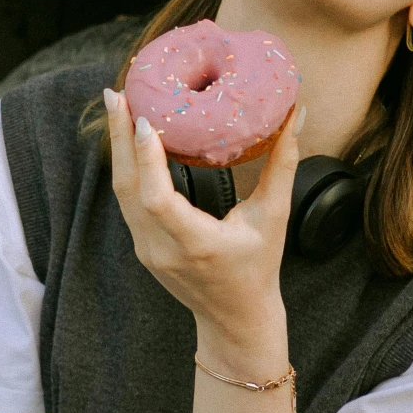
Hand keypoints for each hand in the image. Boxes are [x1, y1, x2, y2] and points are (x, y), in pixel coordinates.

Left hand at [104, 88, 302, 361]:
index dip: (147, 159)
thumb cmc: (259, 268)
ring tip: (119, 105)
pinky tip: (129, 138)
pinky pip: (127, 200)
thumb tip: (294, 114)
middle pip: (128, 189)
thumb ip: (282, 165)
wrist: (235, 318)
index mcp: (196, 243)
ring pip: (122, 193)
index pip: (158, 200)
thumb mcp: (273, 217)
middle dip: (120, 137)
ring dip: (118, 148)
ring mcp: (147, 250)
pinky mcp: (142, 246)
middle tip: (119, 93)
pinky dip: (127, 166)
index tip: (147, 120)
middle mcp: (163, 248)